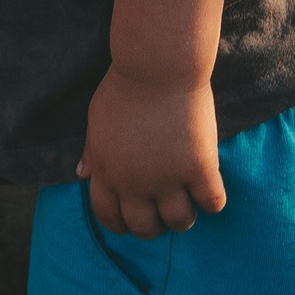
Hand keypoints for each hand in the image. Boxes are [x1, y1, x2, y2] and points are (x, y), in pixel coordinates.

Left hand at [78, 71, 226, 237]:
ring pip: (179, 221)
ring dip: (184, 218)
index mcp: (106, 171)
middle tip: (164, 213)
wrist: (158, 67)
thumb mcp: (97, 120)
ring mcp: (168, 178)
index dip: (120, 224)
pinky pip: (212, 202)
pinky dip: (213, 201)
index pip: (108, 216)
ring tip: (188, 202)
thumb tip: (81, 173)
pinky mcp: (199, 167)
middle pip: (144, 227)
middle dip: (154, 227)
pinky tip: (209, 187)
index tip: (133, 220)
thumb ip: (93, 151)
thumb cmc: (125, 88)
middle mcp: (135, 182)